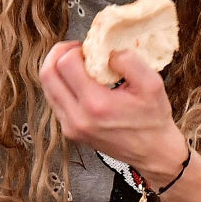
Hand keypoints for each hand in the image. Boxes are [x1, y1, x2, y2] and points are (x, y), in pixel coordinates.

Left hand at [37, 39, 188, 182]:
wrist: (152, 152)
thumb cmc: (153, 119)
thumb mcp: (152, 83)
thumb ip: (130, 60)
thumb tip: (106, 51)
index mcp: (96, 104)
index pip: (65, 64)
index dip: (74, 49)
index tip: (88, 49)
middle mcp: (78, 118)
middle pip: (47, 75)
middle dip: (58, 54)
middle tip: (75, 49)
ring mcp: (70, 127)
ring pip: (47, 87)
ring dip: (57, 69)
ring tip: (77, 64)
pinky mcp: (70, 131)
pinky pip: (54, 100)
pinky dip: (61, 85)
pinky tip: (78, 81)